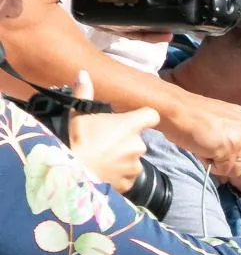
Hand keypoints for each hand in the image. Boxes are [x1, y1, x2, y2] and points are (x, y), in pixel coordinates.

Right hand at [64, 72, 156, 192]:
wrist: (74, 174)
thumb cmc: (77, 141)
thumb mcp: (77, 115)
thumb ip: (83, 94)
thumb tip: (83, 73)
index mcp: (130, 125)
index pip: (152, 115)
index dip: (144, 116)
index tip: (131, 118)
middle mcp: (139, 144)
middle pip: (137, 138)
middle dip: (124, 140)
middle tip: (103, 142)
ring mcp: (136, 164)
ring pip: (132, 158)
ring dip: (122, 158)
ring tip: (101, 159)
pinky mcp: (131, 182)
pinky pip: (127, 176)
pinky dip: (119, 174)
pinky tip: (103, 172)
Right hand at [157, 88, 240, 179]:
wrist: (173, 110)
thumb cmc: (186, 115)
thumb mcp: (214, 123)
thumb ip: (226, 136)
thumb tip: (226, 157)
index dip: (233, 155)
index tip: (217, 155)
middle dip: (230, 163)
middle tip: (211, 157)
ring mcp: (239, 138)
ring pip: (239, 167)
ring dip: (221, 166)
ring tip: (204, 153)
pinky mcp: (229, 148)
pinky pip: (227, 169)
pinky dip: (214, 167)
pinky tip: (202, 153)